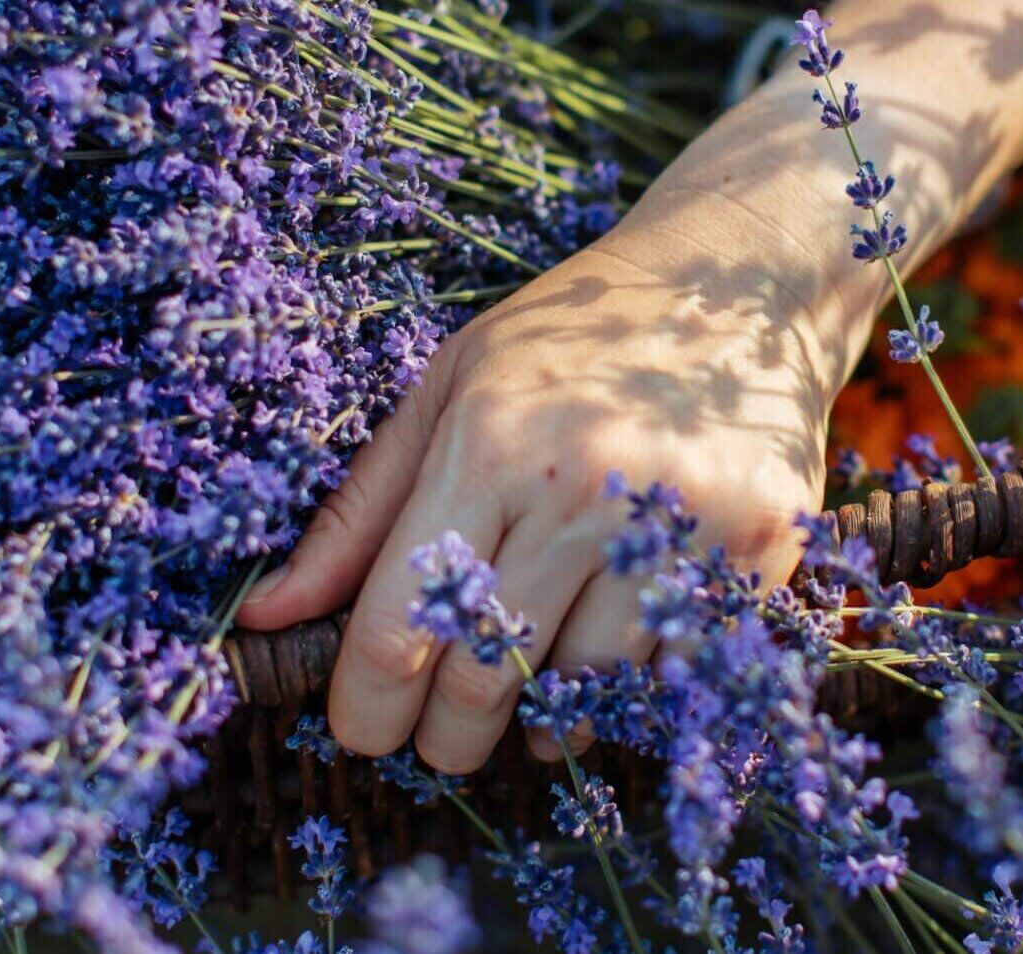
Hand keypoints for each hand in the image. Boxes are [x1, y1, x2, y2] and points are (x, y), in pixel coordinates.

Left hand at [233, 213, 843, 773]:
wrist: (742, 281)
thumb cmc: (572, 336)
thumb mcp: (447, 391)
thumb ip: (358, 512)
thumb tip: (264, 614)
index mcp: (489, 441)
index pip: (401, 624)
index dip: (366, 705)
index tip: (360, 731)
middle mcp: (583, 486)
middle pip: (487, 678)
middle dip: (446, 736)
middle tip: (440, 741)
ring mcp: (679, 523)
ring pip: (583, 691)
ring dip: (543, 719)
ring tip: (530, 692)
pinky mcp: (758, 551)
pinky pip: (673, 677)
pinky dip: (631, 696)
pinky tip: (608, 661)